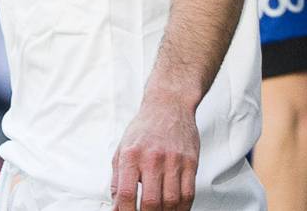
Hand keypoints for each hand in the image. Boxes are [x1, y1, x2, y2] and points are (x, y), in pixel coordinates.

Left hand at [111, 94, 199, 210]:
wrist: (169, 106)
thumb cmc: (143, 129)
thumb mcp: (122, 149)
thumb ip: (117, 178)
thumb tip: (116, 205)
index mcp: (130, 155)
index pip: (125, 193)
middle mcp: (152, 158)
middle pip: (150, 201)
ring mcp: (174, 160)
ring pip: (172, 201)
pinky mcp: (191, 162)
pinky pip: (188, 193)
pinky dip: (182, 208)